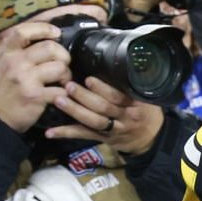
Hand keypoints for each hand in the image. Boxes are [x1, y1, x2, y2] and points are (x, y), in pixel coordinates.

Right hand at [0, 22, 73, 133]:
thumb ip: (14, 50)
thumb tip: (38, 36)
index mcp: (6, 53)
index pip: (24, 31)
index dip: (44, 29)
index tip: (55, 33)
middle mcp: (15, 63)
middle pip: (50, 48)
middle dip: (63, 55)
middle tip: (63, 63)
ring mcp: (25, 80)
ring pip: (59, 67)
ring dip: (66, 74)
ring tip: (62, 80)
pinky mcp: (35, 96)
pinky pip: (60, 89)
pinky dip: (64, 92)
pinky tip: (59, 94)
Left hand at [45, 76, 165, 155]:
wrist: (150, 138)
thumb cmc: (146, 111)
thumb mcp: (146, 96)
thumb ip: (131, 84)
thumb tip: (115, 62)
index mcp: (135, 104)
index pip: (119, 96)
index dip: (103, 89)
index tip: (89, 79)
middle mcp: (124, 117)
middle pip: (103, 108)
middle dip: (85, 97)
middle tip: (68, 86)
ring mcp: (113, 129)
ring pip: (93, 122)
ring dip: (75, 111)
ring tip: (58, 100)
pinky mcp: (102, 138)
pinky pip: (83, 135)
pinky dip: (66, 133)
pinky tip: (51, 132)